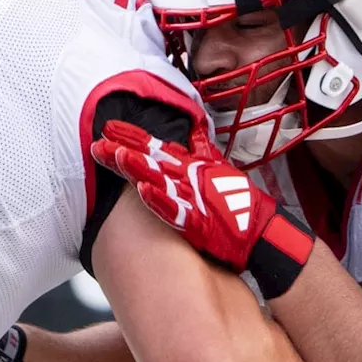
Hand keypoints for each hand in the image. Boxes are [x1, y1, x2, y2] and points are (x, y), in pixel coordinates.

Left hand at [91, 120, 314, 298]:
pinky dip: (159, 200)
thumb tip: (193, 131)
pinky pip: (174, 210)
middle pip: (151, 160)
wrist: (261, 232)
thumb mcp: (221, 170)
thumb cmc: (241, 204)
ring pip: (159, 180)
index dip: (133, 137)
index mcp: (192, 167)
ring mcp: (192, 199)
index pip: (157, 148)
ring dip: (137, 168)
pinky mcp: (196, 222)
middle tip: (100, 138)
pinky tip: (143, 191)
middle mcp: (189, 178)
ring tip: (116, 156)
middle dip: (124, 148)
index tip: (110, 128)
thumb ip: (202, 151)